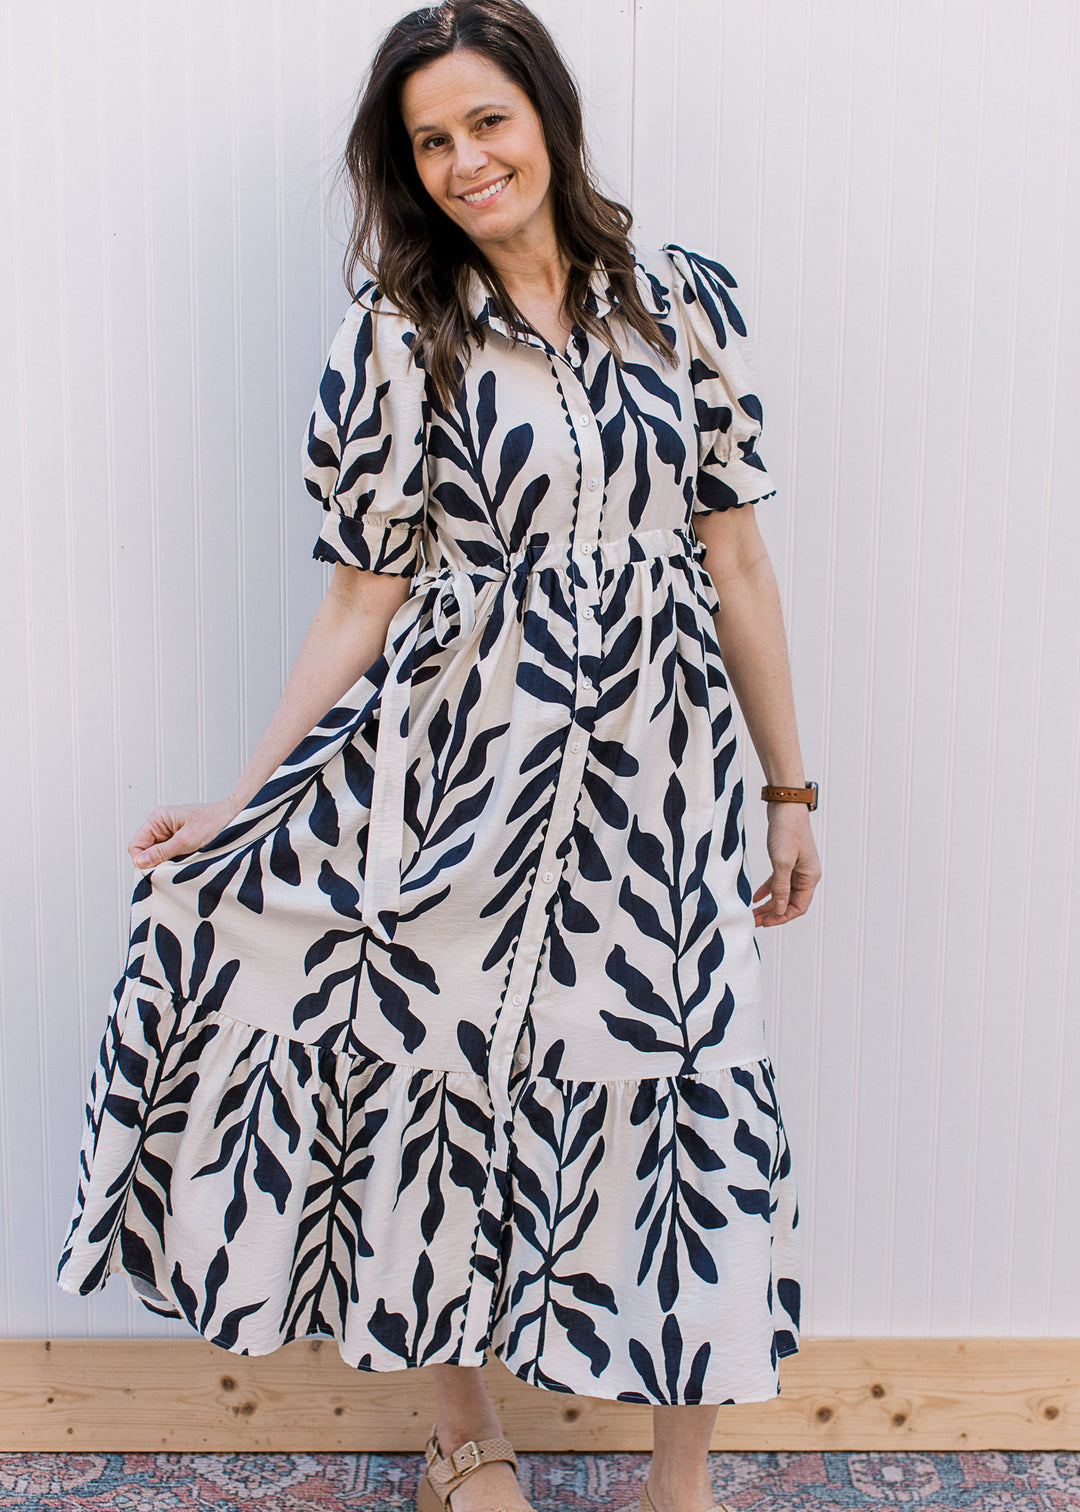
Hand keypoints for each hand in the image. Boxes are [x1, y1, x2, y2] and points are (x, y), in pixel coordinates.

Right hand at [128, 796, 240, 869]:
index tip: (156, 871)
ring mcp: (170, 834)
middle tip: (174, 868)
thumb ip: (162, 852)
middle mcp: (161, 826)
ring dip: (168, 863)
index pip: (135, 845)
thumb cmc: (215, 823)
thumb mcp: (187, 841)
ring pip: (158, 857)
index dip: (142, 861)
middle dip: (156, 863)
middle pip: (145, 853)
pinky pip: (170, 857)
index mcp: (157, 819)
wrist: (238, 818)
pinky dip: (177, 863)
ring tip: (185, 862)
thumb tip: (138, 863)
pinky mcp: (181, 842)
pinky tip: (189, 862)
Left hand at [752, 802, 820, 926]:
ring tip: (753, 913)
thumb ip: (780, 887)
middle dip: (773, 913)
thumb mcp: (782, 862)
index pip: (798, 907)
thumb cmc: (787, 830)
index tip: (765, 923)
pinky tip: (755, 897)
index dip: (782, 917)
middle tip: (755, 921)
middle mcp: (806, 874)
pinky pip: (777, 881)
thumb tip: (779, 909)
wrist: (785, 805)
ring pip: (782, 892)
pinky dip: (767, 890)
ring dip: (769, 903)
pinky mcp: (786, 859)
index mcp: (810, 877)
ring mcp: (796, 867)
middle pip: (790, 902)